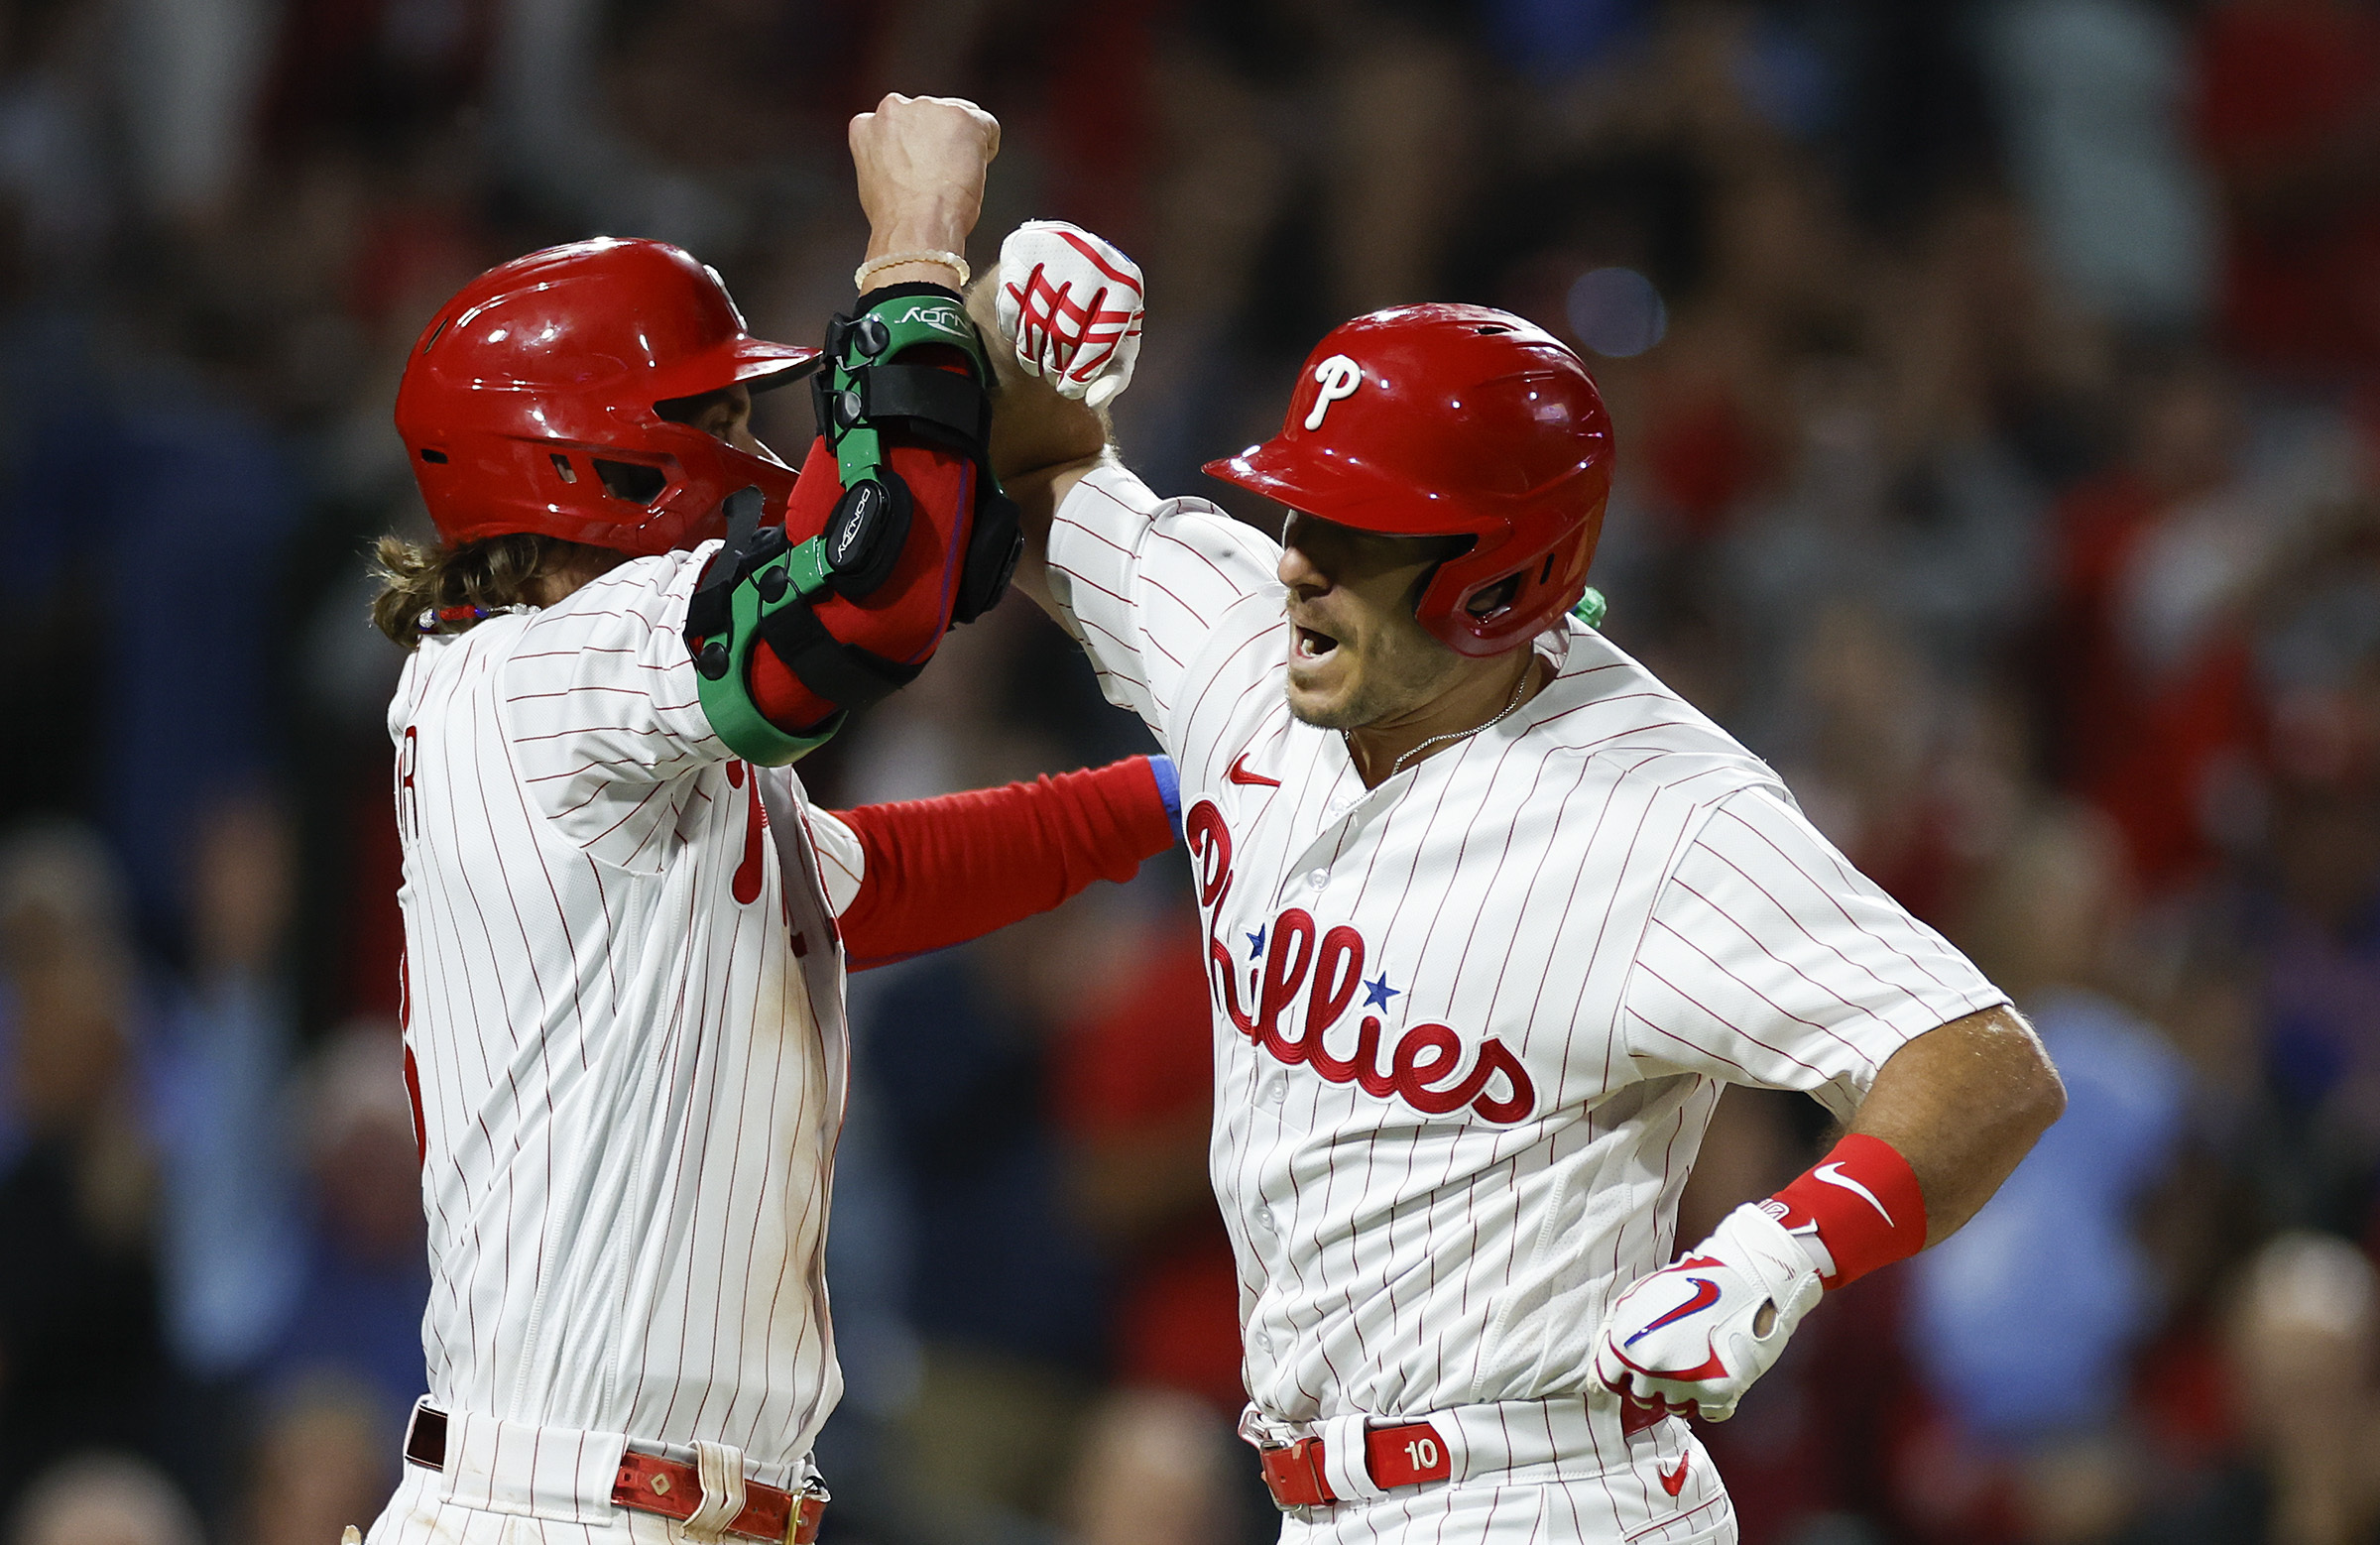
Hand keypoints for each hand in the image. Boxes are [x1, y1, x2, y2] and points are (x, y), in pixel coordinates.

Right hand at [849, 94, 1000, 263]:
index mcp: (867, 125)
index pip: (900, 124)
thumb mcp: (874, 182)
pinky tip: (975, 173)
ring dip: (963, 144)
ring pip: (959, 118)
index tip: (924, 166)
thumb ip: (887, 159)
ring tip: (955, 179)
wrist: (916, 226)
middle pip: (930, 115)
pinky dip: (988, 148)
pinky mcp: (960, 115)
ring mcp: (928, 108)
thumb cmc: (898, 217)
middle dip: (939, 141)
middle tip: (942, 175)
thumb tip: (904, 164)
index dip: (916, 147)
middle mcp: (894, 108)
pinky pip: (988, 126)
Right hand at [996, 221, 1143, 408]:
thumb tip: (1095, 400)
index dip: (1081, 374)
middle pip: (1064, 333)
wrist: (1074, 259)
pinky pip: (1010, 302)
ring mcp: (1060, 248)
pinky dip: (1012, 329)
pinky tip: (1018, 339)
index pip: (1100, 342)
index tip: (1069, 390)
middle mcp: (1097, 259)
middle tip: (1050, 377)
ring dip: (1030, 353)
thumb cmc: (1100, 311)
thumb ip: (1114, 376)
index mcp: (1128, 285)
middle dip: (1054, 365)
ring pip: (1034, 319)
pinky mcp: (1025, 247)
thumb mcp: (1117, 342)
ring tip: (1036, 365)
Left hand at [1591, 1203, 1822, 1422]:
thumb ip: (1616, 1329)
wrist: (1748, 1278)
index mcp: (1625, 1339)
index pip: (1606, 1380)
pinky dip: (1714, 1399)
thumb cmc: (1694, 1282)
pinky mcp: (1717, 1393)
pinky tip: (1719, 1371)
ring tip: (1699, 1361)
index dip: (1622, 1374)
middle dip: (1653, 1382)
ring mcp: (1683, 1381)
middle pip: (1640, 1396)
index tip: (1634, 1370)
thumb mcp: (1640, 1294)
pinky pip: (1708, 1413)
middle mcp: (1649, 1364)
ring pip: (1674, 1407)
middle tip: (1674, 1359)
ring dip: (1684, 1391)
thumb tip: (1601, 1365)